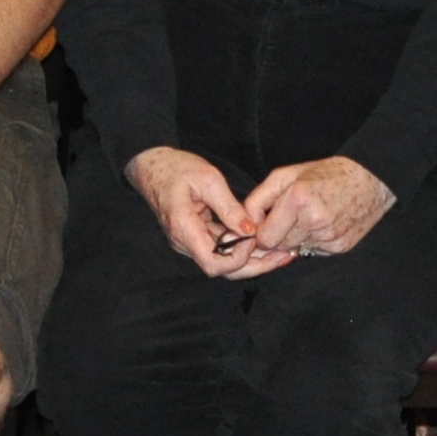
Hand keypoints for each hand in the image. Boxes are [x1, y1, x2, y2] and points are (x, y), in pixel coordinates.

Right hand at [125, 146, 287, 279]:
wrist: (153, 165)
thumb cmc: (176, 168)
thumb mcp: (208, 180)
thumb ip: (230, 207)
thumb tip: (251, 230)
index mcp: (184, 229)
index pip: (214, 264)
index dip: (238, 256)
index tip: (254, 235)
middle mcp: (185, 243)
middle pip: (222, 270)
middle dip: (255, 266)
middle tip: (283, 256)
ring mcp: (190, 242)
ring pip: (224, 263)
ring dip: (252, 259)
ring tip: (280, 250)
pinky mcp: (196, 237)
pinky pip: (220, 250)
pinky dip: (241, 248)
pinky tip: (261, 241)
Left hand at [247, 156, 396, 259]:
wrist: (369, 179)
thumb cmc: (325, 173)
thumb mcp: (286, 175)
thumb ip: (259, 199)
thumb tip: (246, 225)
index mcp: (297, 200)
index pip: (265, 237)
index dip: (261, 233)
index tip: (263, 224)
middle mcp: (314, 221)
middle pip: (279, 245)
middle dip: (277, 235)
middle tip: (287, 217)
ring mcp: (329, 237)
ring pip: (296, 250)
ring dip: (295, 238)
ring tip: (306, 218)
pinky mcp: (340, 247)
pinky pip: (314, 251)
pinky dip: (313, 241)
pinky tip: (321, 224)